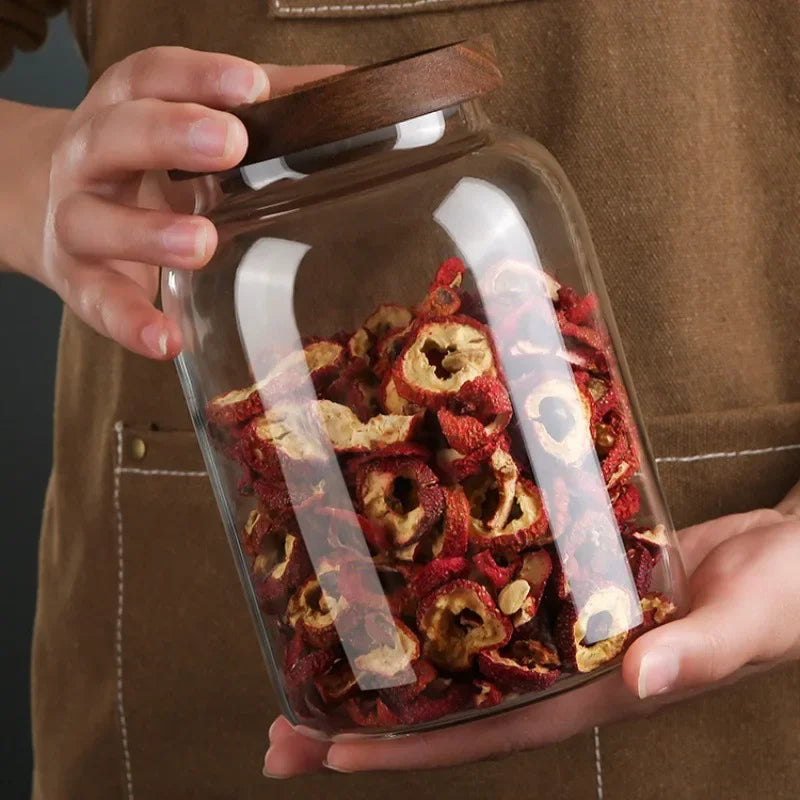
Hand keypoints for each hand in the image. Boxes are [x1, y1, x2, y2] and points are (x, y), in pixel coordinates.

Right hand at [41, 48, 343, 357]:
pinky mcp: (80, 280)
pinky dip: (131, 322)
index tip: (251, 86)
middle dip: (170, 135)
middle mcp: (92, 158)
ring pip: (95, 221)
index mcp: (127, 107)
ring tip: (202, 243)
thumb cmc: (146, 168)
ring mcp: (78, 220)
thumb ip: (255, 111)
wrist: (60, 208)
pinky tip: (167, 338)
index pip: (154, 76)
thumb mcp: (190, 128)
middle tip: (228, 144)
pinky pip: (99, 303)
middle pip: (118, 135)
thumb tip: (337, 88)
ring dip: (148, 232)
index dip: (198, 76)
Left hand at [263, 480, 799, 776]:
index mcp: (597, 689)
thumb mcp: (745, 622)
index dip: (410, 747)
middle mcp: (563, 661)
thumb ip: (696, 655)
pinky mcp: (567, 574)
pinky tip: (401, 587)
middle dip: (369, 721)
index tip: (329, 754)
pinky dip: (443, 598)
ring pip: (462, 648)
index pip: (488, 730)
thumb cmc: (782, 594)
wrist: (790, 553)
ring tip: (312, 658)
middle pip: (454, 701)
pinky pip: (492, 591)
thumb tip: (641, 687)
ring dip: (392, 659)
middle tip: (282, 730)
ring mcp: (561, 619)